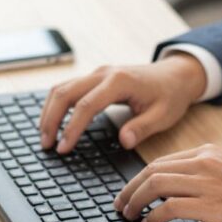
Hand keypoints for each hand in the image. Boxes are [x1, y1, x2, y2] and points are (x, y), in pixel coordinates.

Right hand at [39, 54, 207, 152]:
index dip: (72, 128)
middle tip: (46, 145)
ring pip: (62, 88)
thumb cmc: (170, 95)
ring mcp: (97, 74)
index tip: (63, 148)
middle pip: (65, 93)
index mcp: (119, 82)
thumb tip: (124, 142)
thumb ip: (142, 128)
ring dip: (49, 112)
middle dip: (51, 119)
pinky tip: (54, 123)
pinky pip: (68, 88)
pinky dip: (56, 105)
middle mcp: (103, 74)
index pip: (86, 106)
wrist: (175, 75)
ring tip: (45, 137)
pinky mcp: (95, 78)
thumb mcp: (163, 115)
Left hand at [113, 144, 221, 221]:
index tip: (132, 190)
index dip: (141, 177)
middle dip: (130, 188)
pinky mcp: (210, 205)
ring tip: (129, 215)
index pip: (163, 161)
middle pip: (152, 171)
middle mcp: (203, 163)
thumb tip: (187, 191)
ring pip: (155, 185)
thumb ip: (210, 174)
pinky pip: (169, 207)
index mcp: (209, 153)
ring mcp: (206, 183)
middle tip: (120, 204)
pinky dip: (153, 215)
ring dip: (135, 201)